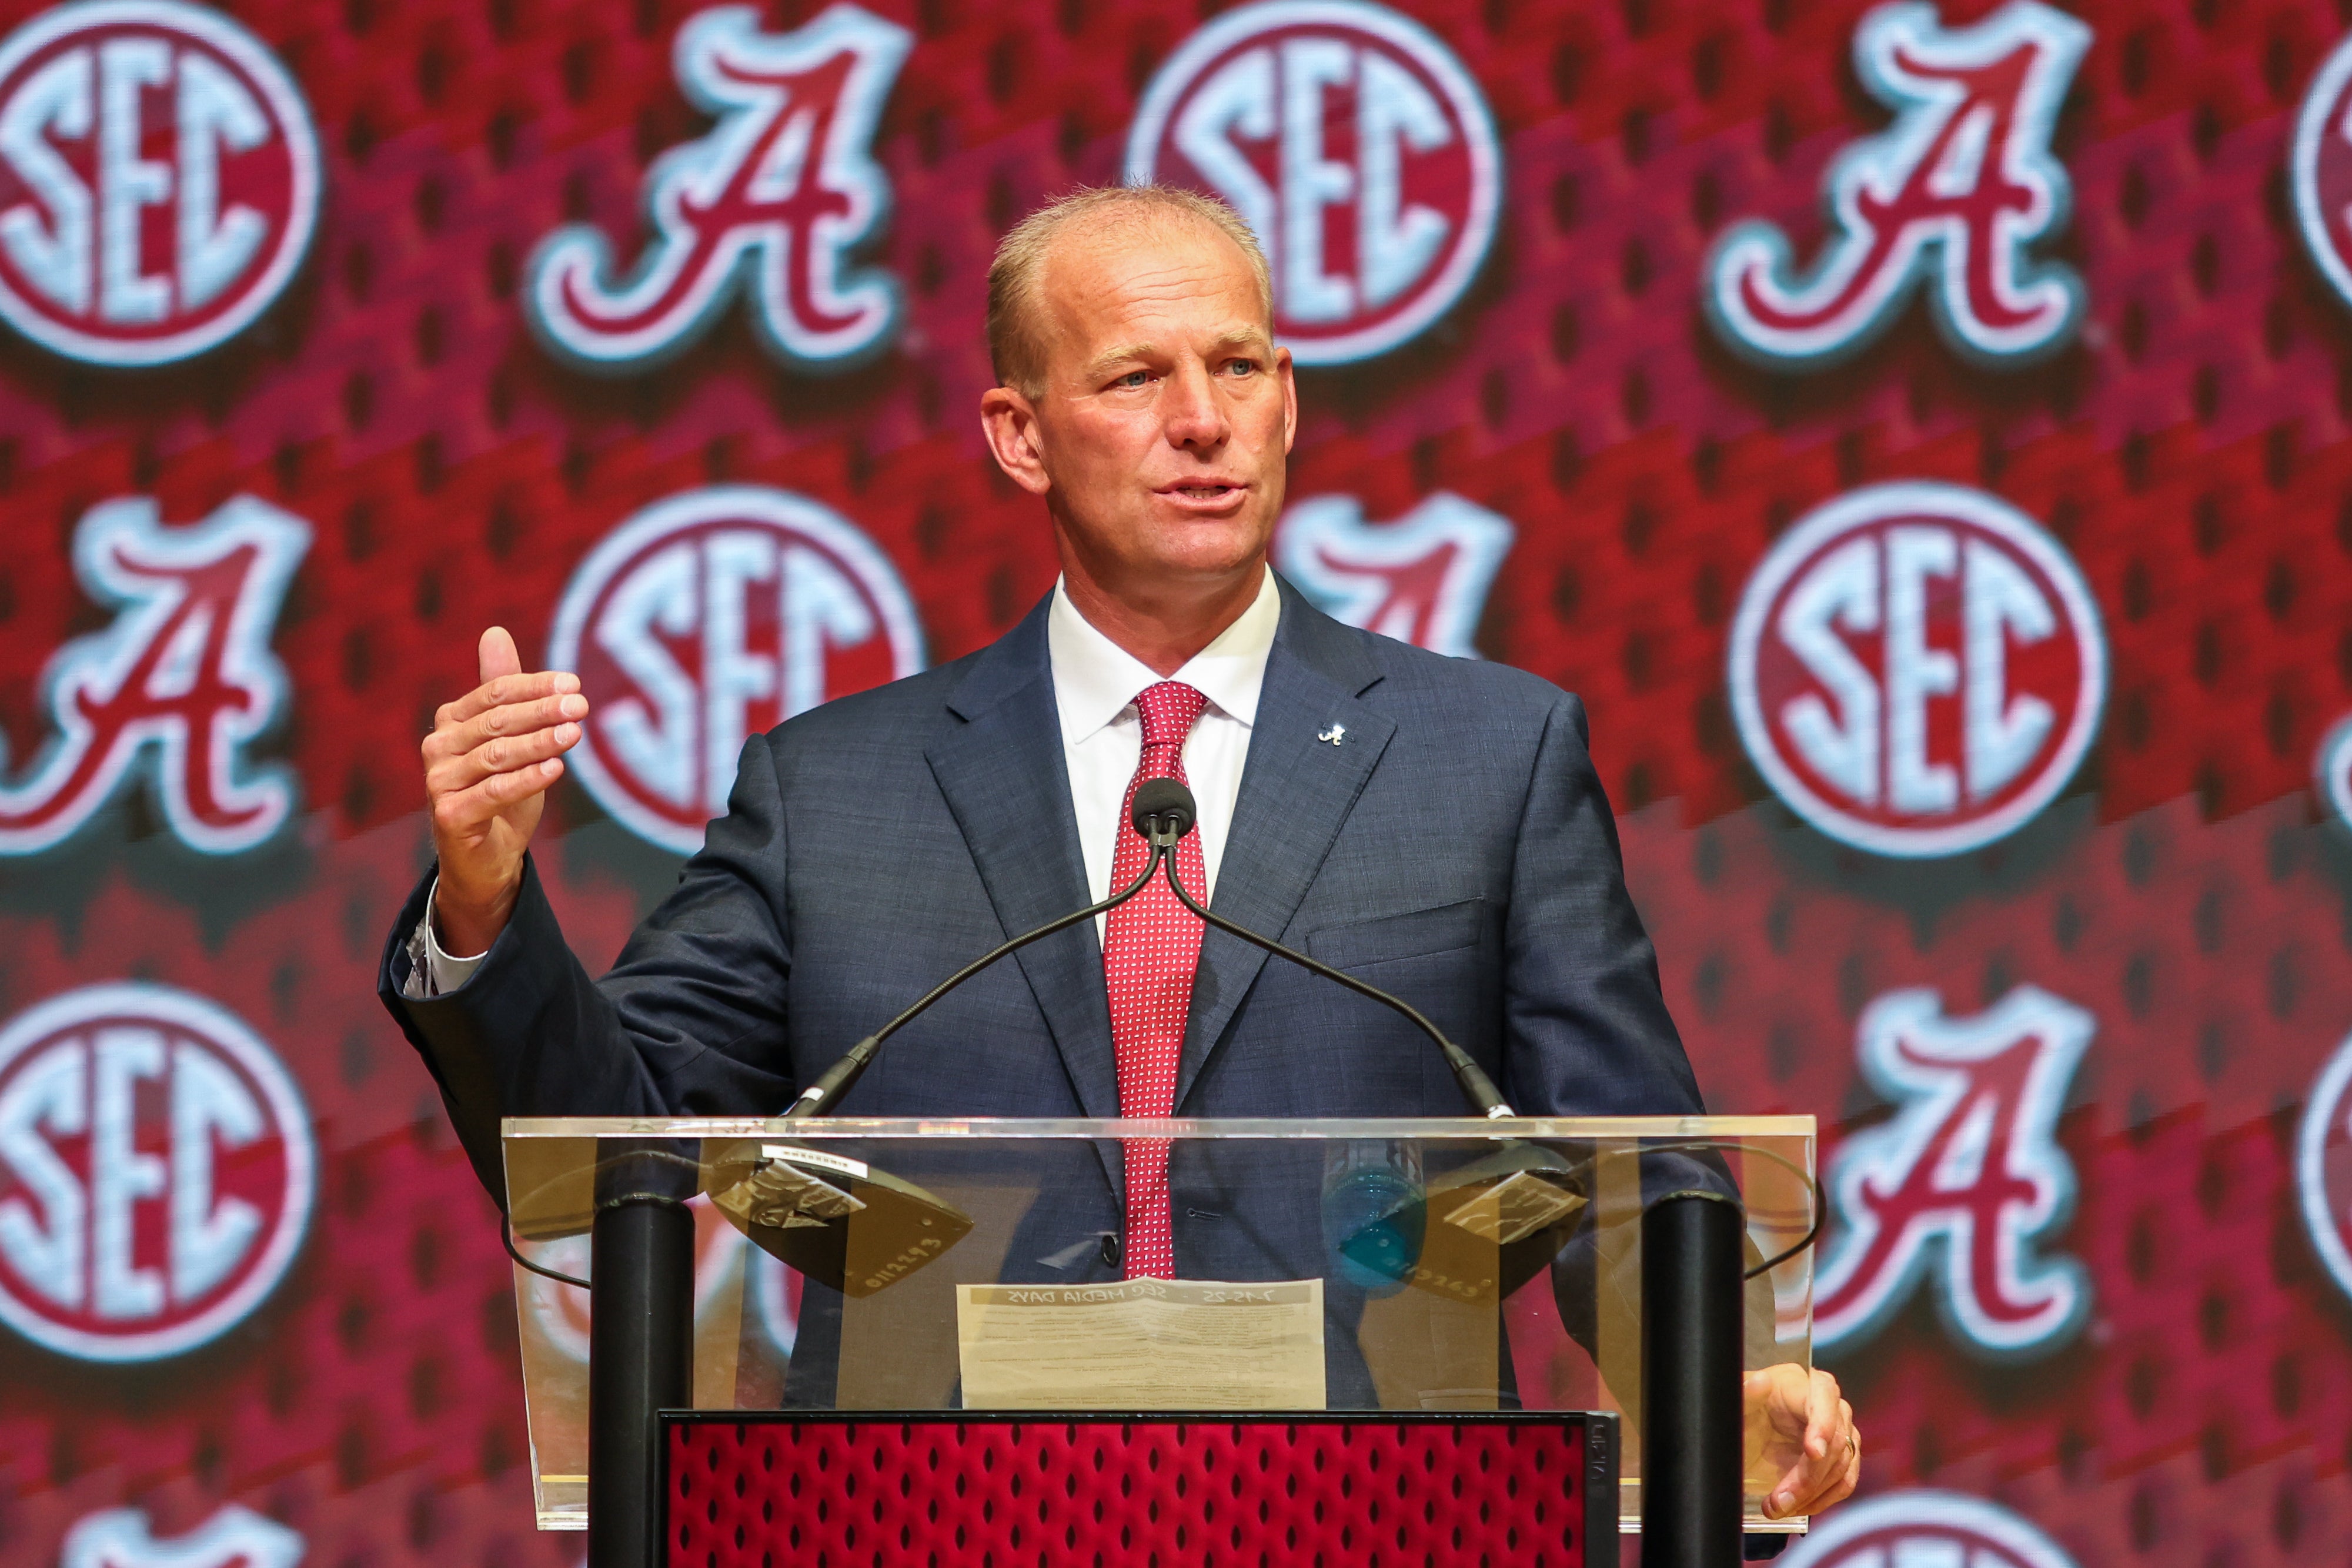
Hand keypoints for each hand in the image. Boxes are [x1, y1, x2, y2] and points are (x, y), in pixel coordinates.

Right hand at [422, 627, 588, 954]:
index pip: (494, 694)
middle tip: (581, 706)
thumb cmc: (500, 791)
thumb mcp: (508, 738)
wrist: (485, 857)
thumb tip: (495, 631)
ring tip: (575, 734)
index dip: (534, 686)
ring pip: (497, 756)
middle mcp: (437, 747)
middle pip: (497, 722)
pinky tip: (557, 768)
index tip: (574, 682)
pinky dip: (527, 779)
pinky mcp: (449, 815)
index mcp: (451, 721)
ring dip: (539, 742)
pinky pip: (494, 792)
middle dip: (542, 712)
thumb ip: (502, 689)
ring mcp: (438, 782)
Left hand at [1745, 1363, 1857, 1519]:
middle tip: (1780, 1500)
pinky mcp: (1841, 1456)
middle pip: (1835, 1439)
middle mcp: (1824, 1402)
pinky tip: (1799, 1507)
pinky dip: (1823, 1499)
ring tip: (1780, 1507)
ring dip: (1813, 1493)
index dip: (1822, 1425)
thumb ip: (1746, 1395)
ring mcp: (1837, 1429)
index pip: (1824, 1396)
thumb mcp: (1736, 1408)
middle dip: (1808, 1476)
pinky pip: (1845, 1480)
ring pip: (1842, 1464)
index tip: (1813, 1453)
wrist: (1741, 1442)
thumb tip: (1761, 1382)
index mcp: (1798, 1382)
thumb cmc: (1739, 1418)